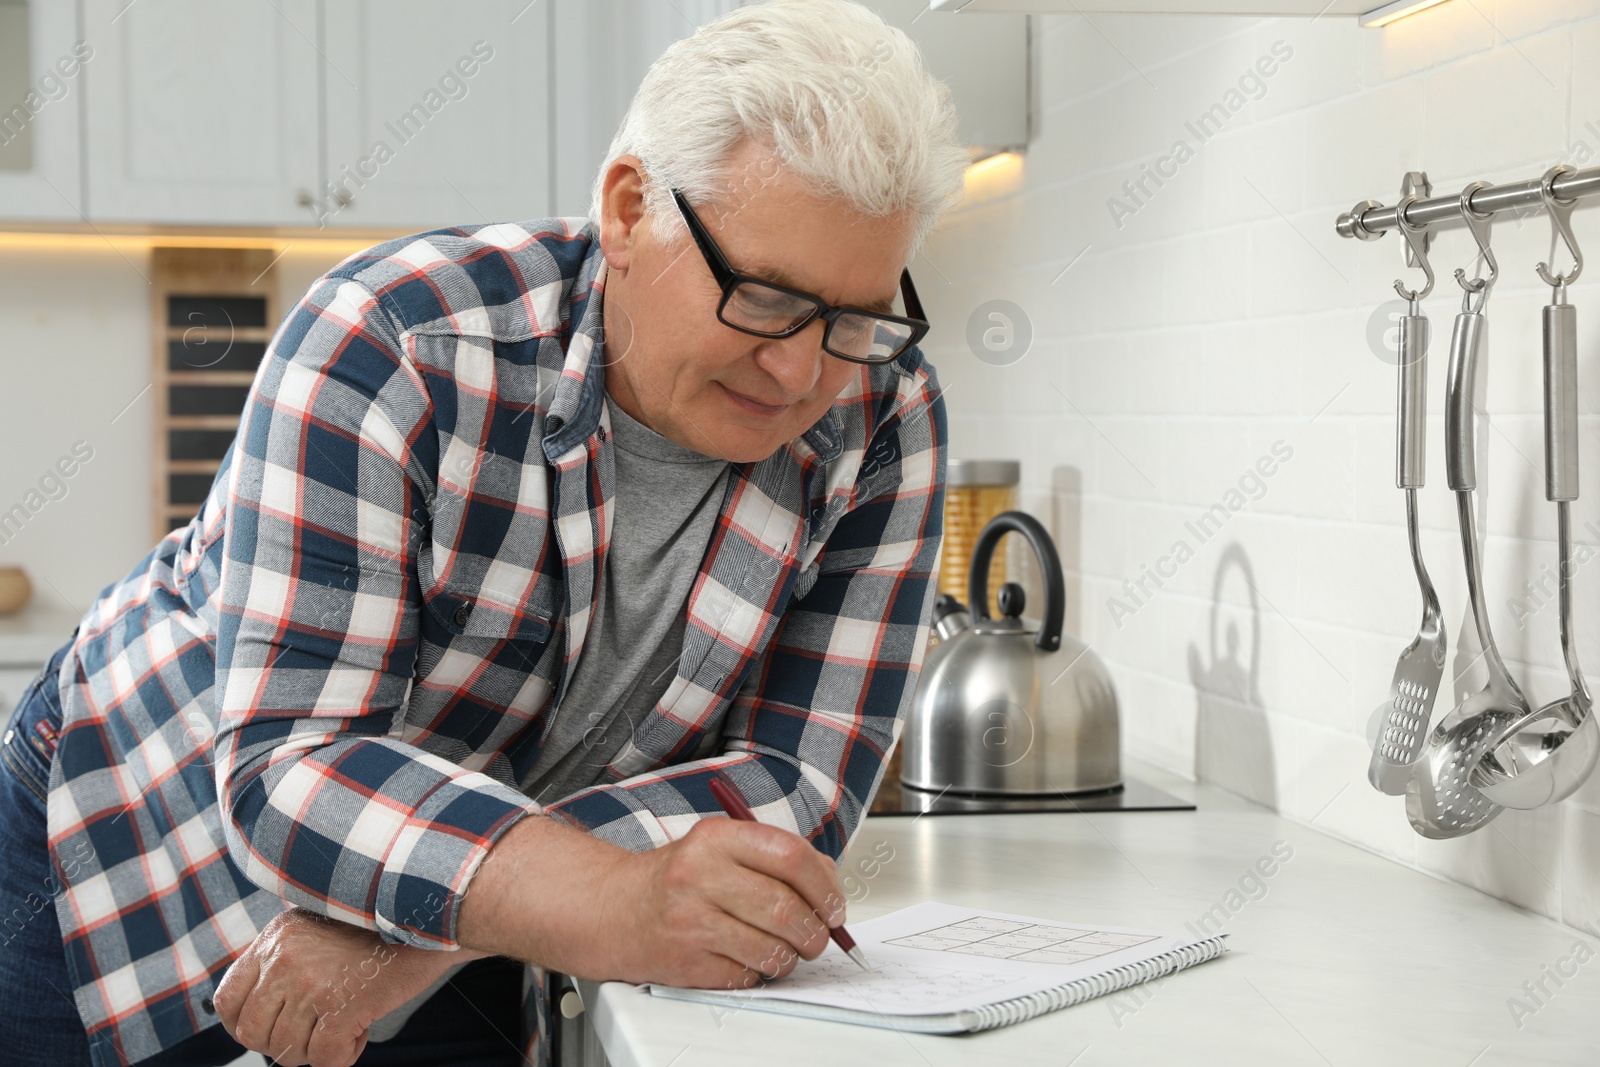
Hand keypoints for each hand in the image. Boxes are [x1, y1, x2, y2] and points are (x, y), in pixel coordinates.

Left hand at [213, 908, 489, 1066]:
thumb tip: (268, 1002)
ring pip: (287, 1052)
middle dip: (283, 1045)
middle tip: (315, 1034)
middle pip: (254, 1032)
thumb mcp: (320, 923)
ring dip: (315, 1052)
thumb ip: (289, 955)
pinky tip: (359, 1035)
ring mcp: (312, 983)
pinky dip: (341, 1059)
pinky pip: (324, 1058)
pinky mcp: (343, 1005)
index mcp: (277, 937)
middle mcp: (286, 958)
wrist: (435, 913)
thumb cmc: (385, 923)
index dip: (244, 1025)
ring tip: (343, 1030)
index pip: (228, 999)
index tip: (269, 1029)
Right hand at [606, 816, 848, 988]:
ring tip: (785, 949)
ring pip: (770, 949)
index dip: (825, 885)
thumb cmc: (680, 877)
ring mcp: (690, 922)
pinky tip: (749, 957)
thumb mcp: (721, 848)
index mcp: (715, 838)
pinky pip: (746, 976)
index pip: (790, 856)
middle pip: (785, 909)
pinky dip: (759, 973)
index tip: (835, 905)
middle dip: (815, 931)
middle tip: (819, 937)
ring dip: (791, 957)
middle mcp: (700, 876)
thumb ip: (774, 857)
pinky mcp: (686, 963)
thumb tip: (830, 885)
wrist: (615, 909)